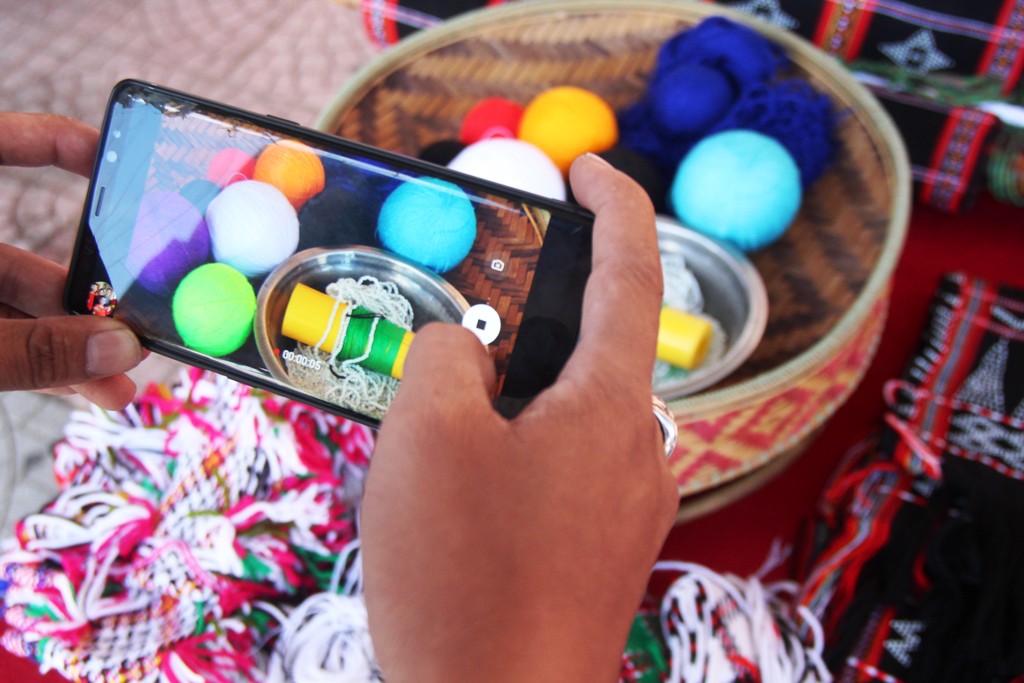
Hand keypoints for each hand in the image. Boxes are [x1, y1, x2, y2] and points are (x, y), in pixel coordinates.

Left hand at [0, 113, 143, 409]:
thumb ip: (30, 352)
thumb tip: (119, 352)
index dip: (50, 143)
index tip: (112, 159)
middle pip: (16, 251)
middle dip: (85, 294)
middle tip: (142, 317)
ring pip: (9, 308)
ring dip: (69, 347)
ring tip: (120, 383)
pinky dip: (36, 366)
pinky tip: (85, 391)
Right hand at [362, 153, 677, 681]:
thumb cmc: (466, 575)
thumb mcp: (425, 434)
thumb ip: (445, 354)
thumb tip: (465, 348)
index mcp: (613, 404)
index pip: (632, 271)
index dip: (614, 204)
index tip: (588, 167)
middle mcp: (640, 450)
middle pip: (598, 346)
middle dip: (539, 316)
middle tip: (472, 310)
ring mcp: (628, 507)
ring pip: (574, 413)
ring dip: (519, 393)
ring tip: (446, 410)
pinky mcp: (603, 551)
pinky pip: (567, 468)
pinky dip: (521, 447)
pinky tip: (466, 481)